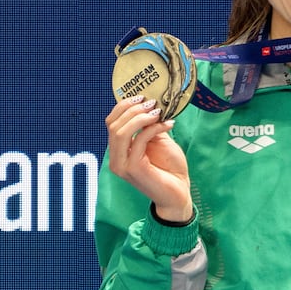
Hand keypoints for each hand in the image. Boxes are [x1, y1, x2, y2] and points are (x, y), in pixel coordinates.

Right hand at [105, 96, 191, 221]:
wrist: (179, 193)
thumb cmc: (169, 168)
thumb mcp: (158, 141)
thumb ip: (149, 126)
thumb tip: (149, 104)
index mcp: (119, 150)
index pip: (111, 123)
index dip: (123, 106)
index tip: (142, 97)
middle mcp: (116, 158)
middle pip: (113, 125)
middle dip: (132, 109)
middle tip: (152, 103)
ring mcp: (122, 165)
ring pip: (121, 132)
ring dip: (140, 117)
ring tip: (158, 112)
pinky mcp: (133, 169)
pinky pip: (139, 140)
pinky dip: (154, 128)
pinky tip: (168, 124)